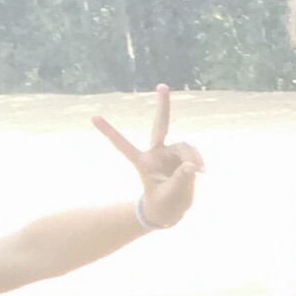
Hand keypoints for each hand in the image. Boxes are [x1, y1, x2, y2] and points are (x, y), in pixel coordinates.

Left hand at [89, 87, 203, 230]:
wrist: (171, 210)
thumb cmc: (163, 204)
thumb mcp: (170, 195)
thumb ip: (180, 181)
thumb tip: (192, 166)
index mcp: (143, 162)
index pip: (123, 145)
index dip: (110, 132)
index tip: (93, 117)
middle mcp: (156, 153)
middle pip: (160, 125)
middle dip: (163, 107)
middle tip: (162, 86)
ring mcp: (170, 154)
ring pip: (185, 146)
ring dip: (194, 157)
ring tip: (200, 173)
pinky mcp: (183, 158)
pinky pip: (194, 154)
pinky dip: (199, 161)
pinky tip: (202, 172)